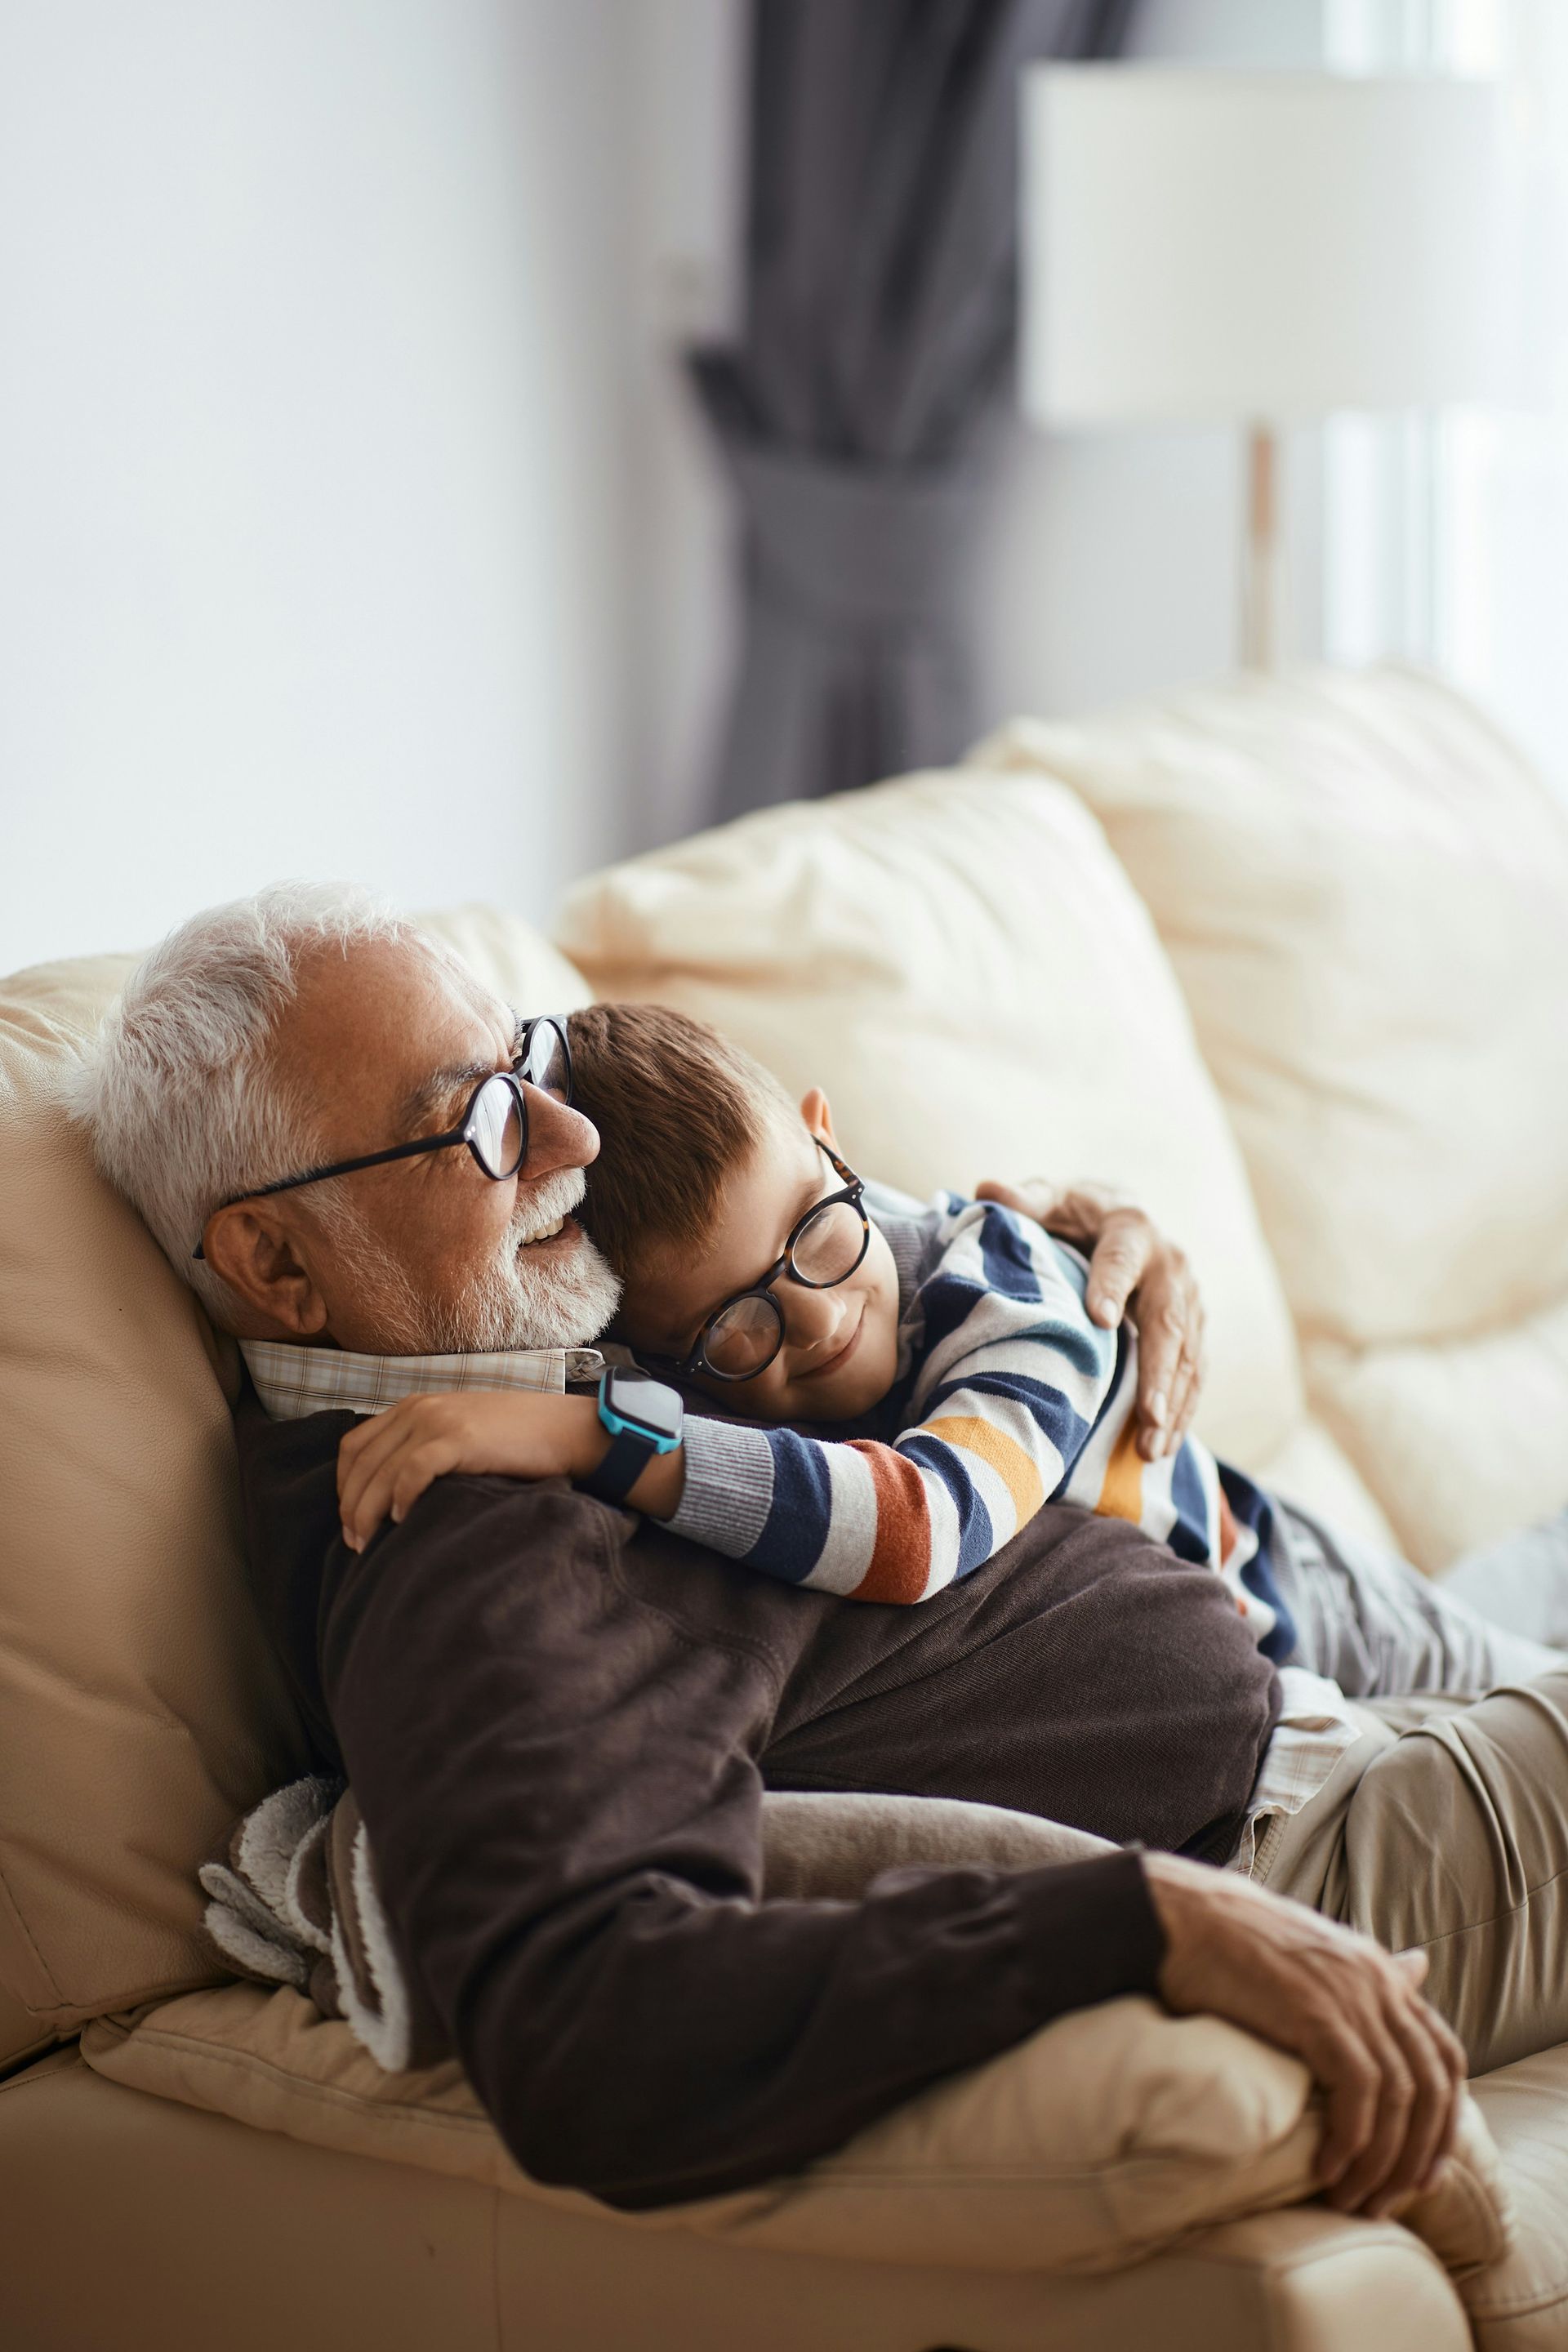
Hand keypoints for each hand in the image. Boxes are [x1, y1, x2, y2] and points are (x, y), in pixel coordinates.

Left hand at [336, 1391, 601, 1552]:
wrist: (563, 1428)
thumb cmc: (515, 1439)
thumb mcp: (459, 1432)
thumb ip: (424, 1447)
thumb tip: (392, 1493)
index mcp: (413, 1406)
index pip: (354, 1446)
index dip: (343, 1486)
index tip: (349, 1519)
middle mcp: (418, 1409)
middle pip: (361, 1463)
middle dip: (350, 1507)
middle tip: (354, 1543)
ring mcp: (438, 1421)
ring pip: (380, 1471)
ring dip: (367, 1512)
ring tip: (368, 1543)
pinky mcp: (459, 1438)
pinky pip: (413, 1471)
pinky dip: (401, 1498)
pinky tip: (403, 1520)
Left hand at [975, 1179, 1204, 1458]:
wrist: (1123, 1217)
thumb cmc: (1075, 1214)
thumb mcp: (1050, 1199)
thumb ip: (1024, 1200)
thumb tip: (987, 1189)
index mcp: (1130, 1229)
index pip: (1120, 1258)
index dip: (1110, 1285)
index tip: (1098, 1318)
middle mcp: (1170, 1264)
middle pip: (1168, 1321)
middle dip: (1159, 1372)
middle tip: (1147, 1417)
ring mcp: (1188, 1299)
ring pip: (1188, 1355)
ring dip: (1174, 1404)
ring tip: (1152, 1449)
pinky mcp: (1195, 1327)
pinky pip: (1195, 1372)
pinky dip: (1183, 1410)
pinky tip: (1164, 1447)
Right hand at [1143, 1853, 1464, 2217]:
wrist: (1185, 1919)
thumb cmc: (1237, 1945)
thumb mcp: (1315, 1960)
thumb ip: (1366, 1980)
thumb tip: (1418, 1965)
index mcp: (1381, 1973)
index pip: (1445, 2057)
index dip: (1445, 2122)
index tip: (1426, 2173)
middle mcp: (1378, 1983)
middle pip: (1431, 2086)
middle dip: (1417, 2156)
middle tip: (1388, 2202)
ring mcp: (1352, 1997)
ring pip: (1399, 2098)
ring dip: (1380, 2162)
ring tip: (1352, 2201)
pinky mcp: (1318, 2014)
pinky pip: (1359, 2092)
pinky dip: (1351, 2140)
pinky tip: (1328, 2169)